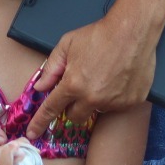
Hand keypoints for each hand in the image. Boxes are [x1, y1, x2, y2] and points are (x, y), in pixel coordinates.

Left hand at [26, 11, 156, 140]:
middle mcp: (92, 98)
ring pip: (96, 111)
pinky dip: (113, 96)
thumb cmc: (99, 35)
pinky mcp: (130, 102)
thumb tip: (41, 87)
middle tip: (79, 88)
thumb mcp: (67, 45)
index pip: (51, 109)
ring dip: (94, 100)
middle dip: (72, 106)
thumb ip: (51, 68)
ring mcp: (113, 102)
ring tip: (103, 76)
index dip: (40, 122)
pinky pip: (116, 107)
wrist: (132, 31)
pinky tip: (117, 78)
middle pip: (74, 117)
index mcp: (74, 84)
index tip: (32, 133)